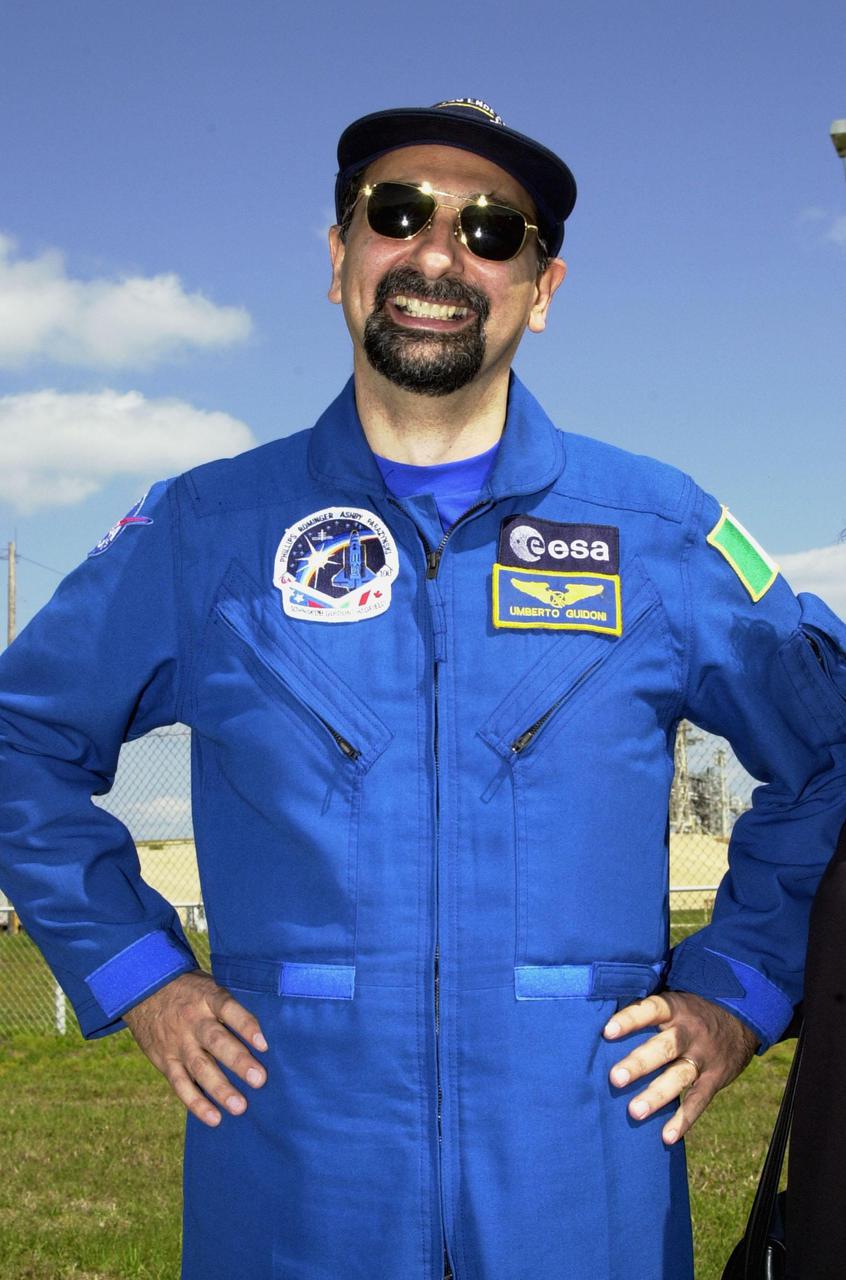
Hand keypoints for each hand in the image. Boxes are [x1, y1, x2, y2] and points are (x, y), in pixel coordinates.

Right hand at [122, 969, 267, 1127]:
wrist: (143, 990)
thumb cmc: (191, 991)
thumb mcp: (208, 985)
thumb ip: (231, 1003)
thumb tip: (272, 1021)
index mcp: (207, 997)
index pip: (228, 1008)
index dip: (245, 1025)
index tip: (264, 1043)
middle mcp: (192, 1020)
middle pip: (216, 1041)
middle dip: (238, 1061)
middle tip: (259, 1080)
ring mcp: (177, 1042)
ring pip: (199, 1067)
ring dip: (220, 1089)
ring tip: (240, 1107)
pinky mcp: (165, 1060)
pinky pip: (180, 1084)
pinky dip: (196, 1103)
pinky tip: (214, 1118)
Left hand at [603, 990, 758, 1144]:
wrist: (740, 1019)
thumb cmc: (689, 1012)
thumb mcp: (673, 1001)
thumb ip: (645, 1011)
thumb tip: (597, 1015)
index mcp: (674, 1009)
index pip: (650, 1010)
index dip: (630, 1019)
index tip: (607, 1032)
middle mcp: (689, 1032)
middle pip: (663, 1047)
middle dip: (639, 1063)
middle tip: (614, 1079)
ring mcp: (703, 1057)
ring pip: (679, 1076)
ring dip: (657, 1095)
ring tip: (635, 1112)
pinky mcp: (714, 1079)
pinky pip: (698, 1101)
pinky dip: (683, 1120)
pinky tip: (666, 1137)